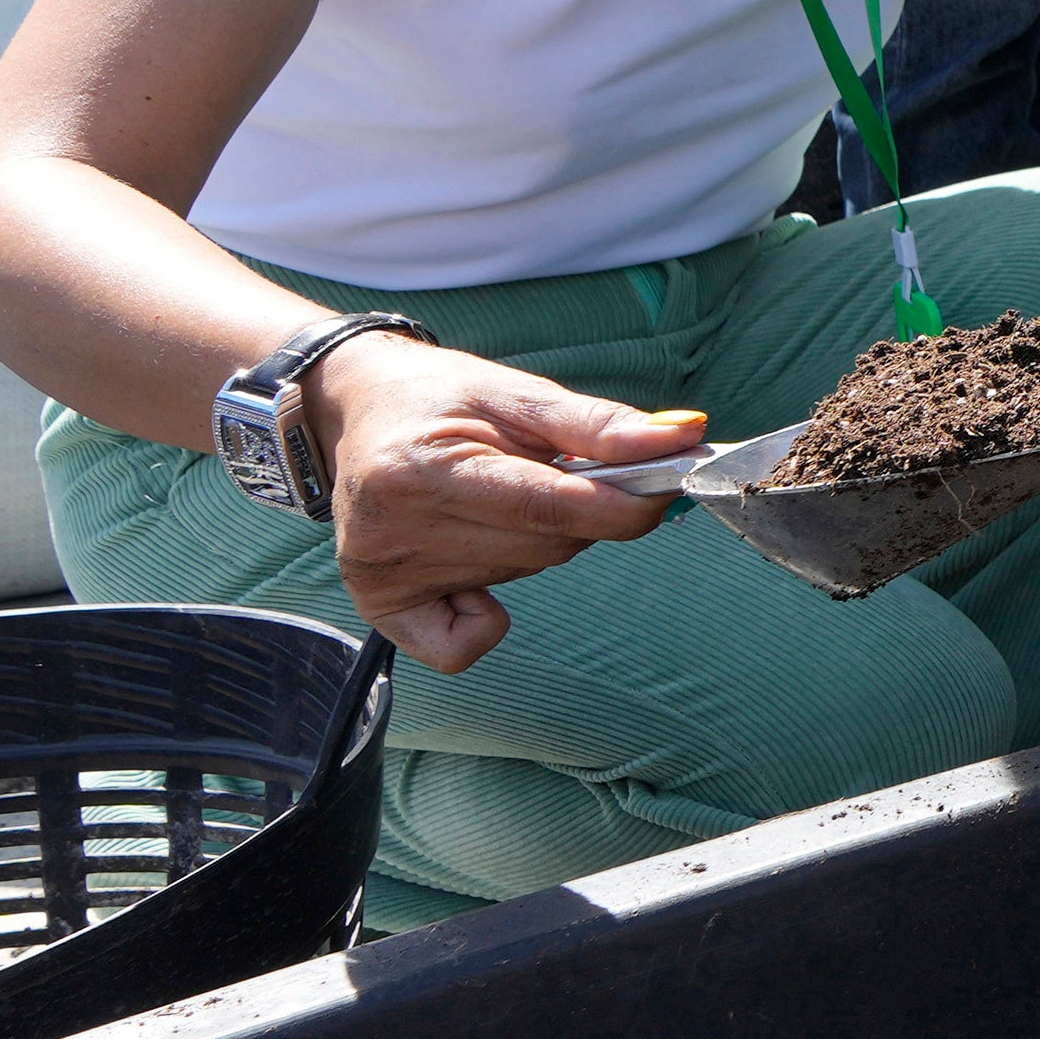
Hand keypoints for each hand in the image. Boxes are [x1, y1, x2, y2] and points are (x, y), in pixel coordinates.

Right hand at [302, 341, 699, 672]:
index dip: (623, 506)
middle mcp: (394, 528)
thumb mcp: (517, 392)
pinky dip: (484, 616)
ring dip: (535, 541)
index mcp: (424, 469)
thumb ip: (598, 425)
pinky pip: (459, 646)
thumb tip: (681, 440)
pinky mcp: (375, 601)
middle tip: (548, 473)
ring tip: (497, 496)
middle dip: (576, 512)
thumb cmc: (439, 397)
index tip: (665, 487)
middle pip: (543, 546)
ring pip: (520, 574)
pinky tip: (474, 563)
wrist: (358, 406)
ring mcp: (379, 571)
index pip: (547, 509)